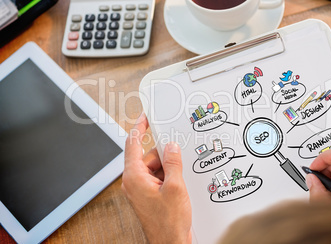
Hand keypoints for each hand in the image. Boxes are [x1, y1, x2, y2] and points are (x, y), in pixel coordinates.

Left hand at [121, 113, 191, 243]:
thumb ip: (173, 162)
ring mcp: (141, 189)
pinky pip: (157, 177)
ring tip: (178, 180)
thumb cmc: (168, 223)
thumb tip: (171, 147)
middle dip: (164, 155)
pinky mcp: (148, 194)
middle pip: (147, 156)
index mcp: (134, 177)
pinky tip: (177, 184)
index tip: (144, 117)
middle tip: (177, 158)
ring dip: (167, 168)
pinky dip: (167, 176)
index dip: (139, 128)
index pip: (133, 144)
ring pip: (154, 166)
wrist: (170, 242)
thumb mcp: (175, 187)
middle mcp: (134, 182)